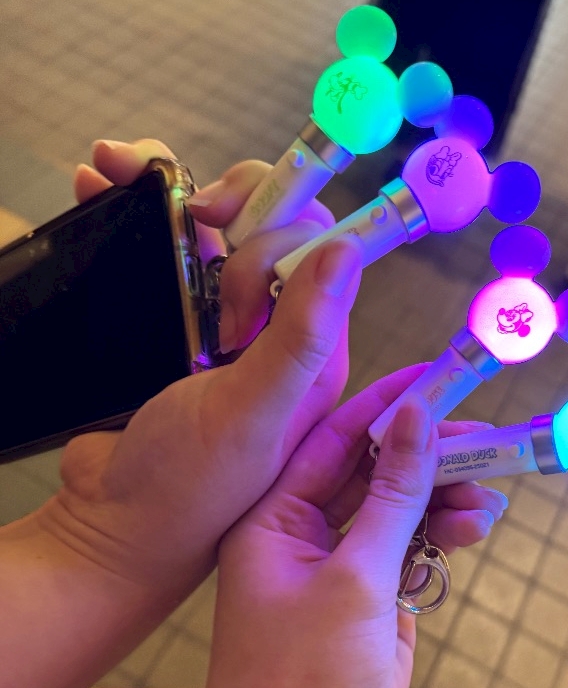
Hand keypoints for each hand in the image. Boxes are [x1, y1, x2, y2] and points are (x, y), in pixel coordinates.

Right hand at [43, 139, 360, 612]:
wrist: (110, 523)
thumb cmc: (189, 485)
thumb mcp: (255, 413)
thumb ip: (303, 336)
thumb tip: (349, 249)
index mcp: (312, 353)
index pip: (320, 250)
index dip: (280, 229)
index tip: (228, 238)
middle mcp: (274, 333)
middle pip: (269, 230)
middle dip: (230, 206)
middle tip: (192, 224)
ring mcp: (219, 325)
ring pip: (216, 233)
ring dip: (173, 189)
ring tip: (116, 165)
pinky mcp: (172, 325)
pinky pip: (168, 254)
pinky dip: (138, 216)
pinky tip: (98, 184)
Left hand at [178, 370, 507, 687]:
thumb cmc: (300, 684)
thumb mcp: (354, 581)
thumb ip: (391, 499)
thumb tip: (416, 421)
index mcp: (274, 518)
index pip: (333, 440)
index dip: (386, 405)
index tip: (437, 378)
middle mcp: (305, 535)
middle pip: (375, 472)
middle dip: (428, 455)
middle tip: (485, 439)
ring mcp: (343, 569)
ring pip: (401, 510)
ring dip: (445, 498)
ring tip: (488, 496)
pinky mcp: (375, 601)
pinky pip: (416, 549)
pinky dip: (446, 535)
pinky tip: (476, 526)